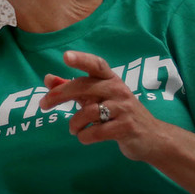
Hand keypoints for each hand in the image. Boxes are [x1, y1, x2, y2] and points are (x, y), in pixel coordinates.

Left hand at [38, 50, 169, 161]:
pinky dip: (85, 136)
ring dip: (74, 123)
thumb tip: (47, 79)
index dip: (81, 59)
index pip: (97, 65)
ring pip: (88, 112)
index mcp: (110, 79)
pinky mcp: (126, 127)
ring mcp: (124, 108)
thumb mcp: (97, 98)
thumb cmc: (119, 113)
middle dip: (59, 95)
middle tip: (43, 105)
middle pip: (84, 87)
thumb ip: (72, 88)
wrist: (152, 137)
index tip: (65, 56)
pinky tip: (84, 137)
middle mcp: (118, 90)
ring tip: (73, 129)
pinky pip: (96, 132)